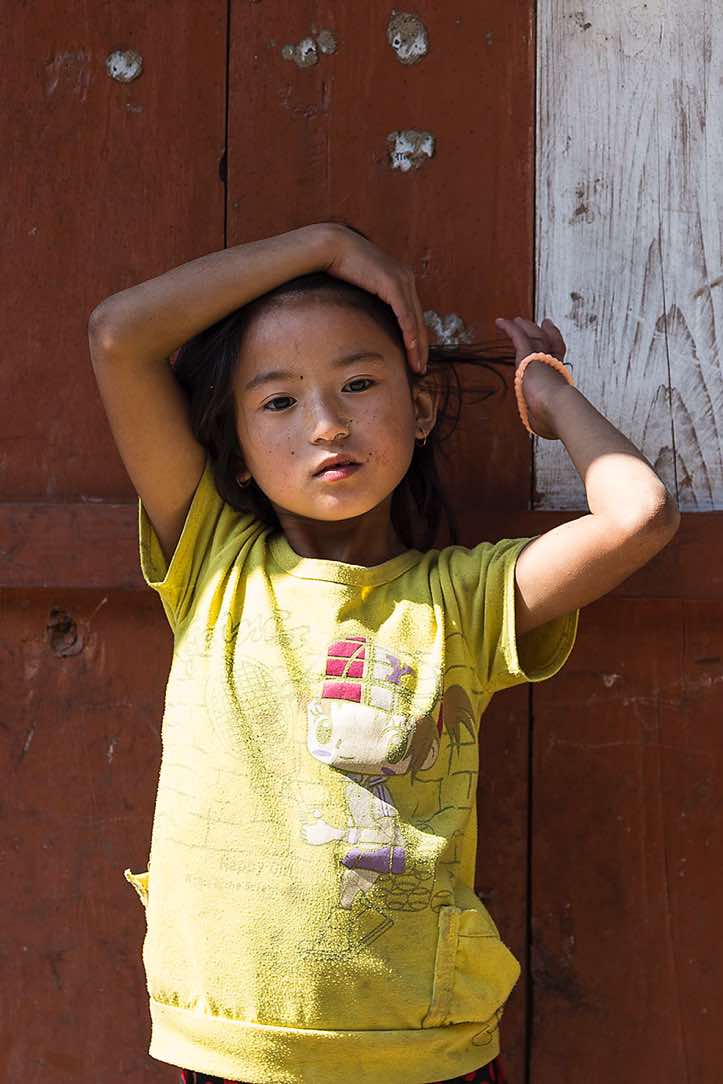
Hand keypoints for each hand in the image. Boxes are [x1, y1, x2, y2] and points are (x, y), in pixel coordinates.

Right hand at [321, 223, 428, 372]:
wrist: (332, 245)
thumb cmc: (341, 266)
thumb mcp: (362, 285)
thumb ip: (372, 298)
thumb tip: (368, 317)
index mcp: (401, 279)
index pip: (414, 315)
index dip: (417, 338)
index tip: (416, 358)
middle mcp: (406, 278)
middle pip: (419, 320)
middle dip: (422, 347)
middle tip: (422, 369)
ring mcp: (402, 280)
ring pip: (415, 320)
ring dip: (418, 345)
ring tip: (418, 365)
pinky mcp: (393, 283)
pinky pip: (404, 313)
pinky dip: (409, 332)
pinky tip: (411, 347)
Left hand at [495, 316, 570, 438]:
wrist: (559, 410)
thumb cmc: (554, 419)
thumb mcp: (546, 420)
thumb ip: (539, 417)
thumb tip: (537, 421)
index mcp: (558, 380)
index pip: (557, 360)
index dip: (556, 350)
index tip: (554, 343)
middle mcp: (552, 366)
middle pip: (548, 344)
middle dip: (545, 333)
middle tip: (544, 323)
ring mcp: (542, 359)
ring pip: (534, 338)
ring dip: (526, 328)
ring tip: (518, 320)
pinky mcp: (529, 356)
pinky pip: (518, 338)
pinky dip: (509, 329)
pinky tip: (500, 322)